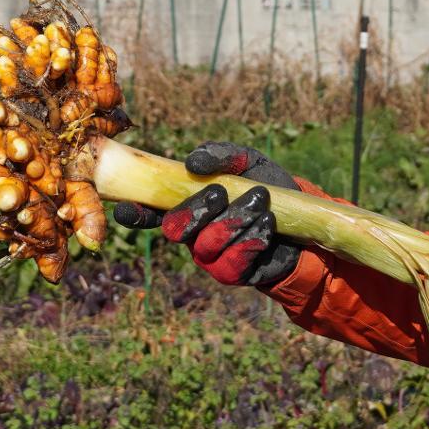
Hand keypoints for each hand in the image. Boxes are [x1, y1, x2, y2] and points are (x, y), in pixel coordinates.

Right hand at [113, 141, 301, 288]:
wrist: (300, 217)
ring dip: (233, 220)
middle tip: (220, 192)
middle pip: (175, 230)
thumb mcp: (244, 161)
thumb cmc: (262, 184)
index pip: (149, 212)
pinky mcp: (234, 273)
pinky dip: (251, 239)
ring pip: (206, 245)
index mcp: (185, 204)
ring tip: (260, 200)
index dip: (135, 213)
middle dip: (195, 210)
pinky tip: (267, 222)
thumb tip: (193, 162)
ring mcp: (211, 256)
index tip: (128, 208)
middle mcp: (191, 234)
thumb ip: (219, 154)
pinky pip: (233, 263)